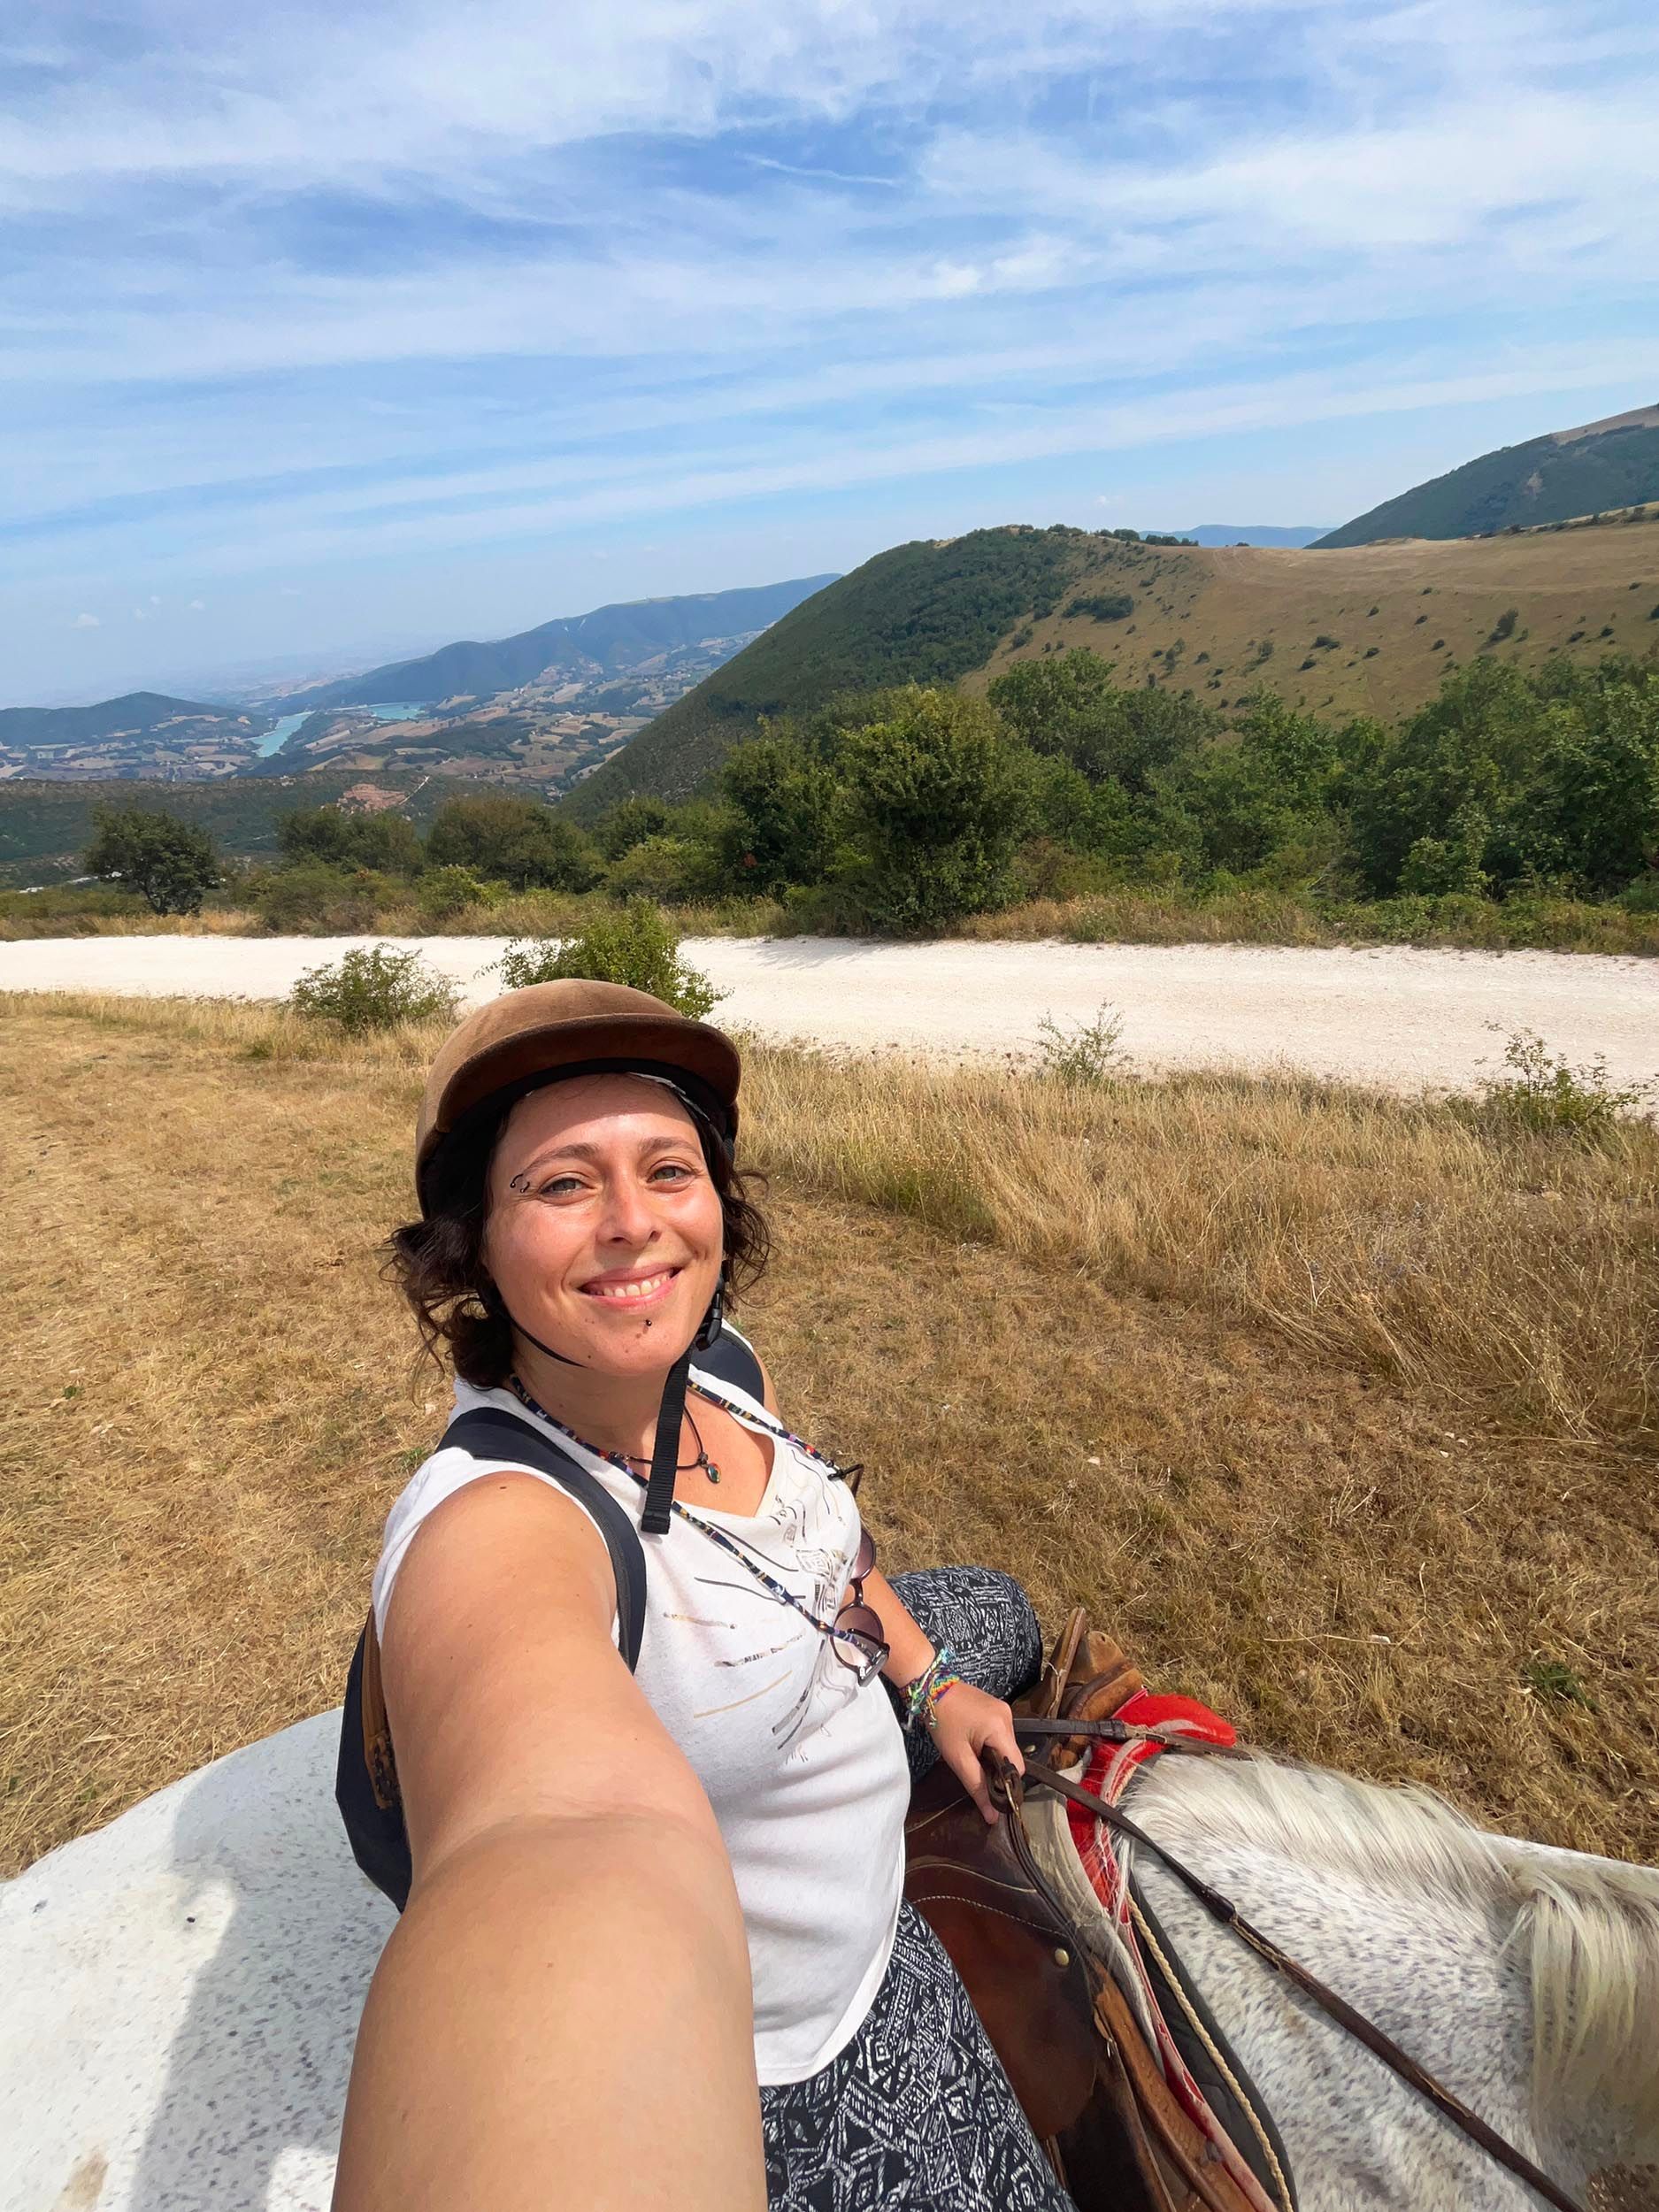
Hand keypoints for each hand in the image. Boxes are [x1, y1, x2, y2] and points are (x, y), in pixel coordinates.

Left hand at [928, 1683, 1024, 1823]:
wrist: (929, 1688)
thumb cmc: (941, 1721)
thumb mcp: (957, 1758)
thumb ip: (977, 1786)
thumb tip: (992, 1816)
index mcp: (1000, 1727)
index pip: (1017, 1767)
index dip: (1005, 1783)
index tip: (989, 1789)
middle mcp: (1008, 1717)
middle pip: (1012, 1756)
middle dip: (996, 1768)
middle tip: (974, 1767)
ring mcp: (1003, 1710)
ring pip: (1006, 1746)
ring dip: (992, 1755)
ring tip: (970, 1752)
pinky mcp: (997, 1708)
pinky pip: (1000, 1734)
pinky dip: (990, 1744)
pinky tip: (973, 1741)